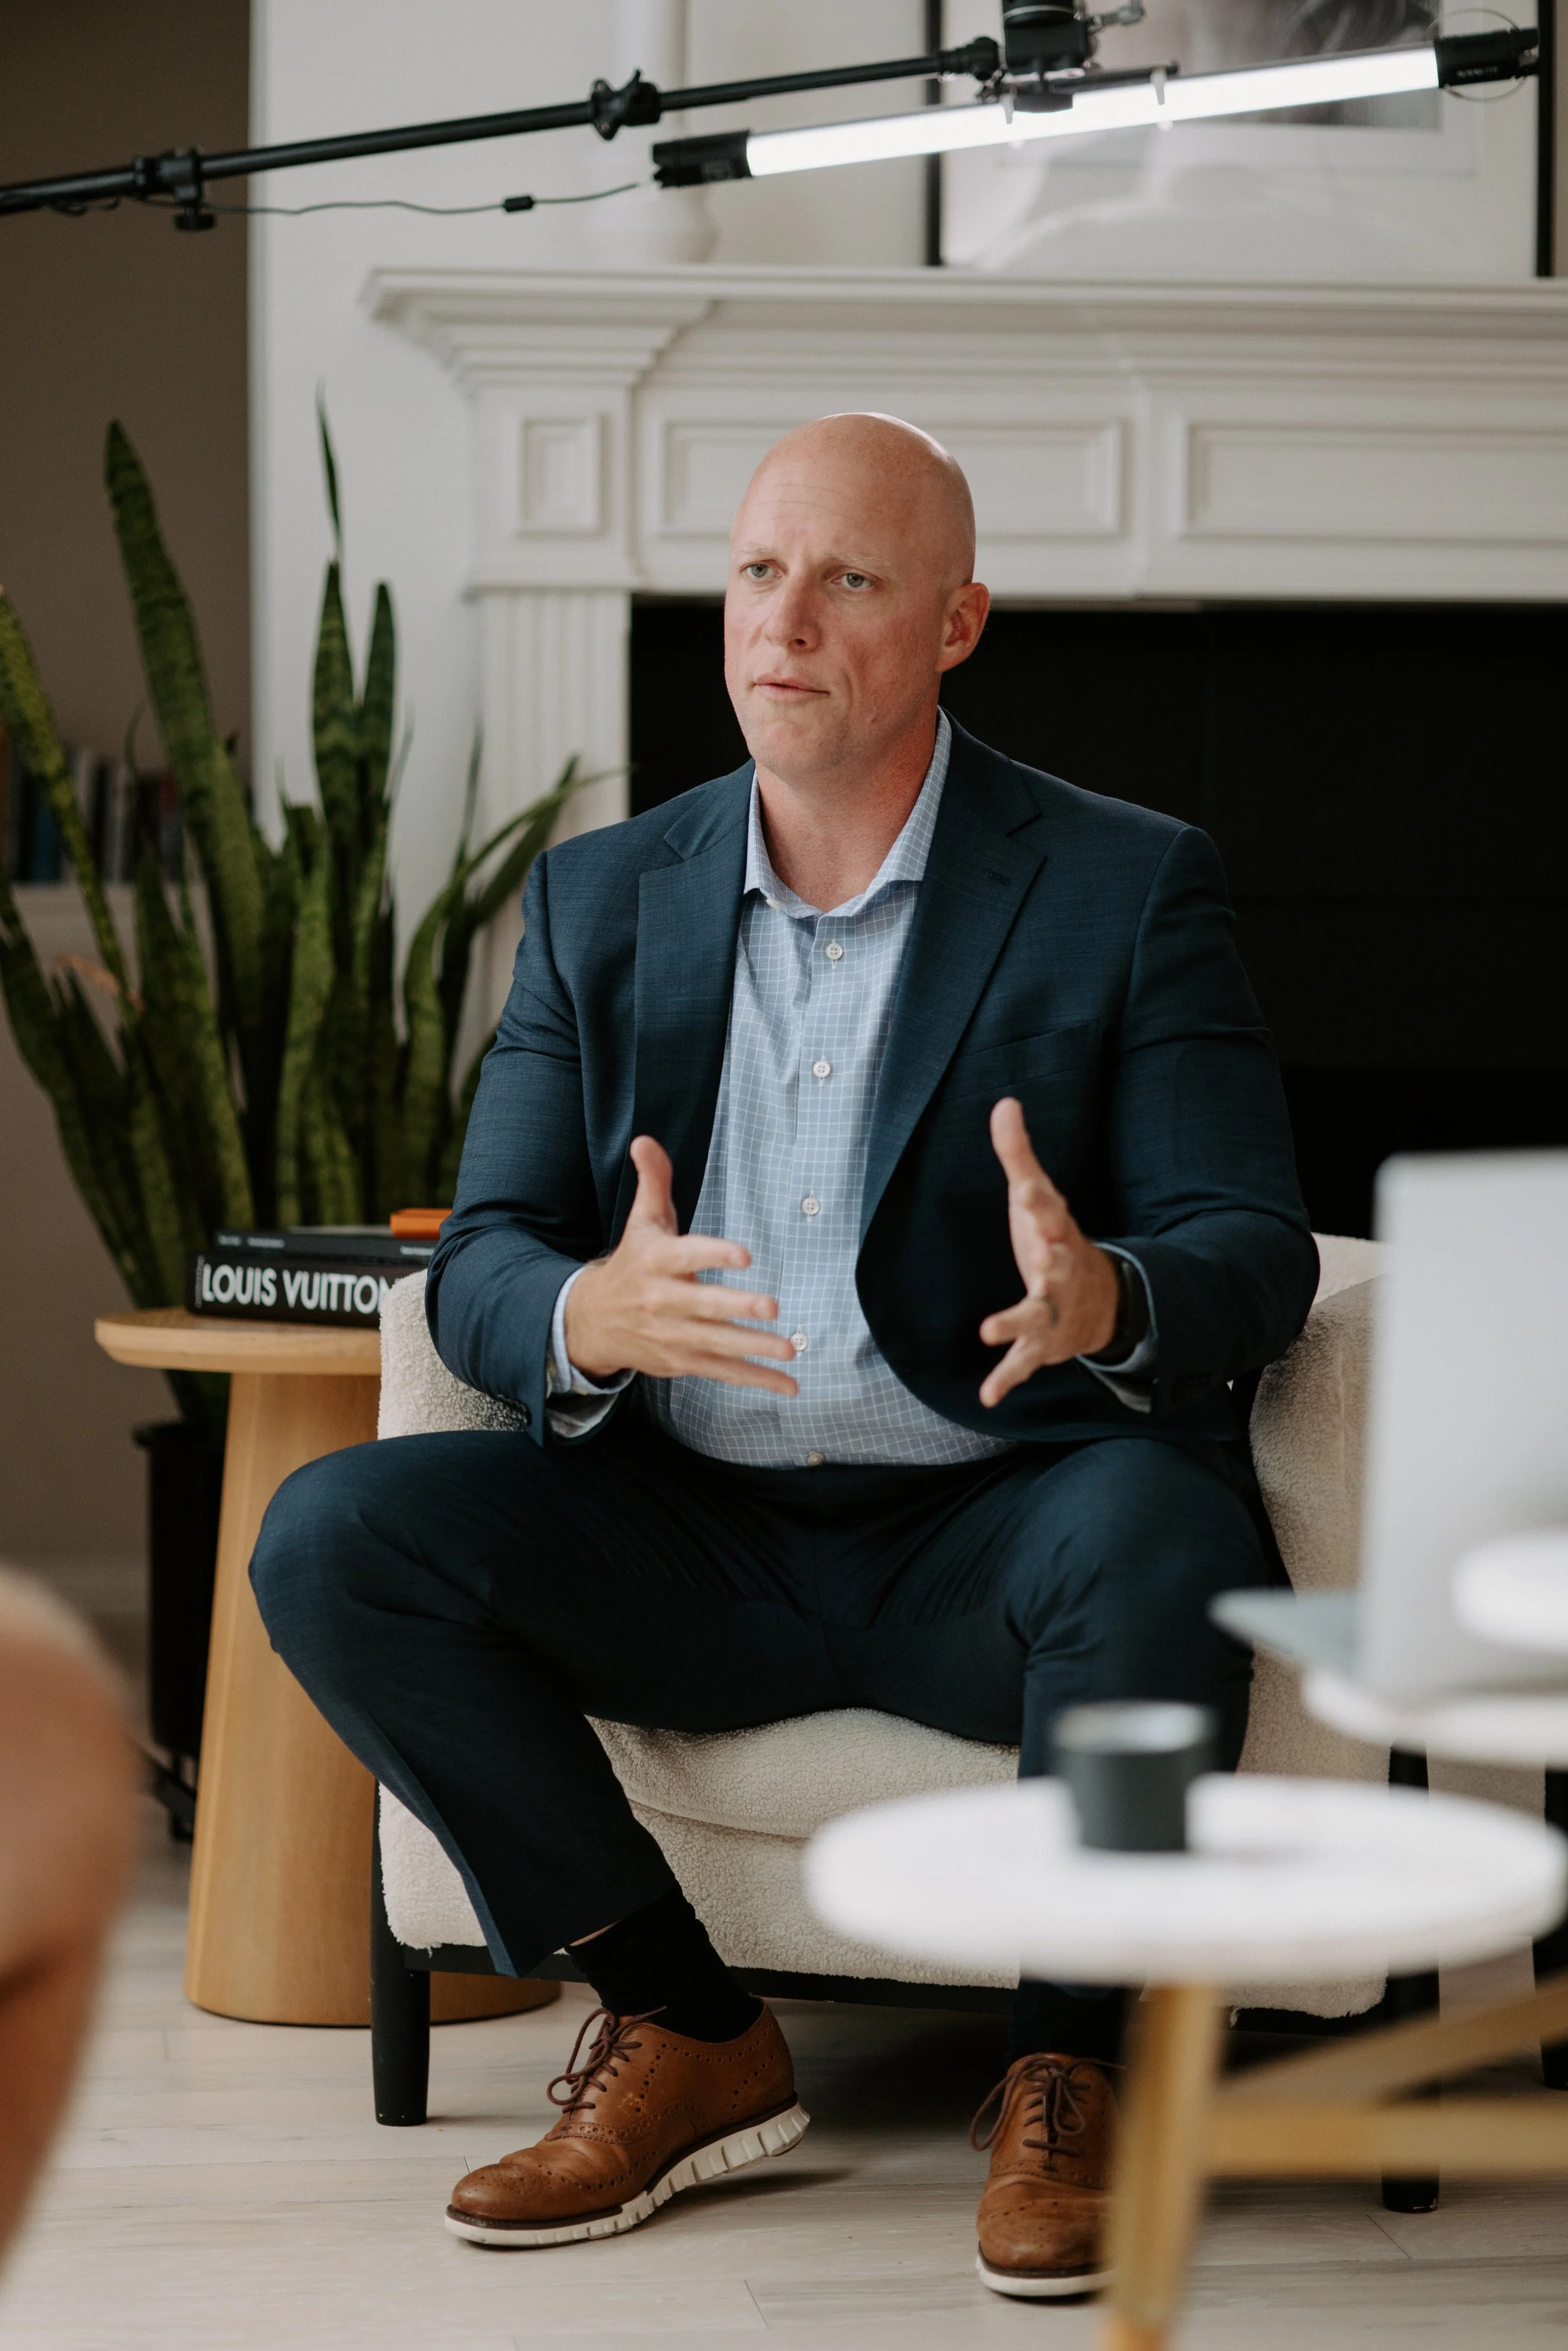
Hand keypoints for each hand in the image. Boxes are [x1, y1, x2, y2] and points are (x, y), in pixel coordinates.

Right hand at [563, 1135, 798, 1394]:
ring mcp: (673, 1335)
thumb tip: (646, 1140)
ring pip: (716, 1343)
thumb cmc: (631, 1265)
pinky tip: (787, 1385)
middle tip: (771, 1306)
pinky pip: (722, 1372)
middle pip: (703, 1305)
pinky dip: (755, 1380)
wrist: (591, 1322)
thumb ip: (653, 1182)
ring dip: (754, 1348)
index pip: (686, 1255)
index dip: (714, 1254)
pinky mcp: (682, 1361)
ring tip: (788, 1350)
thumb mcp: (641, 1222)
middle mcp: (662, 1300)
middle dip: (737, 1307)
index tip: (745, 1254)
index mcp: (655, 1261)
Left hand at [978, 1098, 1119, 1407]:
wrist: (1100, 1300)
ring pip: (1038, 1316)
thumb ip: (1018, 1154)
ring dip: (1015, 1323)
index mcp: (1055, 1231)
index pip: (1047, 1210)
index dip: (1037, 1199)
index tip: (1026, 1187)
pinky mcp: (1043, 1342)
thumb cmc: (1055, 1240)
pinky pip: (1025, 1362)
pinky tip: (987, 1396)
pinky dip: (1007, 1378)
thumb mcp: (1039, 1198)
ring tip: (989, 1330)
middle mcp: (1060, 1269)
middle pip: (1056, 1261)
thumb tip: (1004, 1103)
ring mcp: (1054, 1308)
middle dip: (1051, 1258)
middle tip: (1042, 1253)